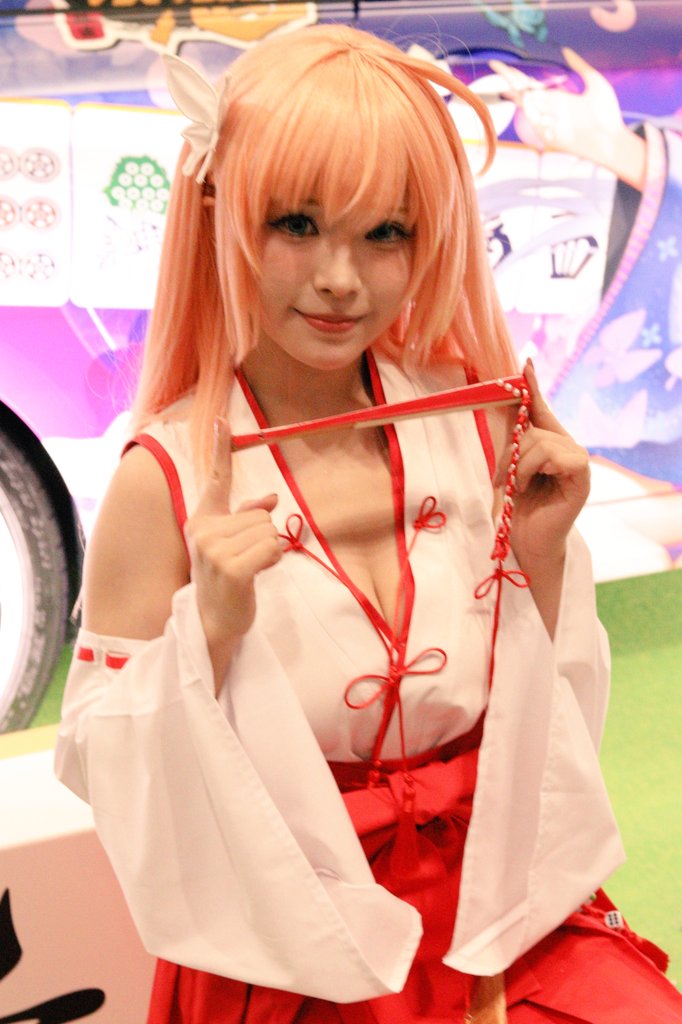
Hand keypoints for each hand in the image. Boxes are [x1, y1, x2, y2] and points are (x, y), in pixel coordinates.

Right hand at [184, 417, 281, 678]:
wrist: (214, 622)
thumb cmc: (226, 582)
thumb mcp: (232, 546)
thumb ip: (247, 519)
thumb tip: (271, 498)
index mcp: (201, 521)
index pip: (215, 480)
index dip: (220, 448)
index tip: (221, 419)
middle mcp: (203, 531)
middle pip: (259, 516)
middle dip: (262, 539)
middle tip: (246, 562)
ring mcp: (215, 549)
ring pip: (268, 532)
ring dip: (268, 552)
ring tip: (249, 571)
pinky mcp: (231, 568)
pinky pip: (272, 548)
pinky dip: (272, 562)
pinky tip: (256, 576)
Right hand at [489, 48, 644, 188]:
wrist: (612, 140)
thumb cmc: (607, 115)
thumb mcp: (596, 83)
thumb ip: (580, 66)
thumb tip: (565, 50)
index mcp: (557, 98)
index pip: (531, 84)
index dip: (515, 75)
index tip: (499, 65)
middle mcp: (549, 110)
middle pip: (523, 92)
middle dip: (510, 78)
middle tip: (495, 64)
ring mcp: (548, 123)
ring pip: (527, 104)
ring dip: (519, 91)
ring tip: (510, 77)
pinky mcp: (549, 136)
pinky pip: (535, 120)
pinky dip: (531, 109)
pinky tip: (526, 96)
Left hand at [497, 360, 590, 568]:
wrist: (528, 540)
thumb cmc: (519, 507)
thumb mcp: (510, 466)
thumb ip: (512, 437)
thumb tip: (505, 401)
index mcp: (551, 442)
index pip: (541, 408)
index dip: (533, 386)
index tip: (525, 363)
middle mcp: (568, 446)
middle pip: (533, 428)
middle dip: (509, 452)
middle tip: (501, 478)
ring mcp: (578, 459)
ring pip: (539, 442)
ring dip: (518, 466)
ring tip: (515, 487)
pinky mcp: (581, 474)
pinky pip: (551, 456)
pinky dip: (531, 470)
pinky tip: (530, 487)